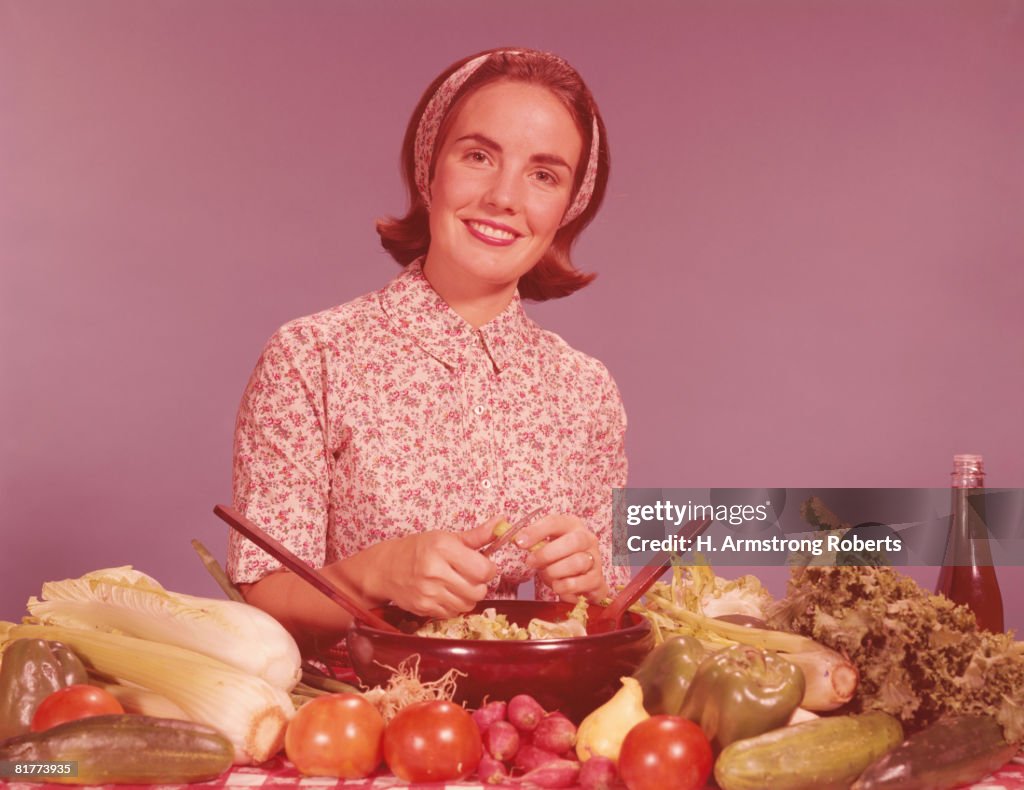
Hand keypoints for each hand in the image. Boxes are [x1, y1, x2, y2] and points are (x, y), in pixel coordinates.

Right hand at [373, 516, 500, 617]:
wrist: (386, 568)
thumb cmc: (419, 549)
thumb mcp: (446, 537)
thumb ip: (477, 536)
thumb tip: (502, 522)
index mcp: (443, 548)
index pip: (484, 570)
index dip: (489, 569)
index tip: (483, 565)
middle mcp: (435, 570)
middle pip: (478, 590)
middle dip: (479, 584)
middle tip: (469, 576)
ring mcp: (428, 592)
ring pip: (467, 604)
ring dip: (468, 596)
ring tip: (458, 585)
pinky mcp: (423, 608)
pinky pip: (453, 613)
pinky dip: (454, 606)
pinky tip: (445, 593)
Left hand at [515, 514, 608, 601]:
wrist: (580, 581)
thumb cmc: (559, 559)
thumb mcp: (545, 546)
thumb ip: (533, 542)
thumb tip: (518, 539)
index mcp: (572, 525)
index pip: (555, 522)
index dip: (536, 531)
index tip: (520, 542)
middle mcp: (587, 539)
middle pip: (573, 541)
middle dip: (547, 554)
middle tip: (531, 562)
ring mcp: (595, 559)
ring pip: (578, 562)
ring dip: (556, 571)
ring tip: (548, 576)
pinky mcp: (597, 579)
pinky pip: (582, 583)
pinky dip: (566, 587)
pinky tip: (558, 587)